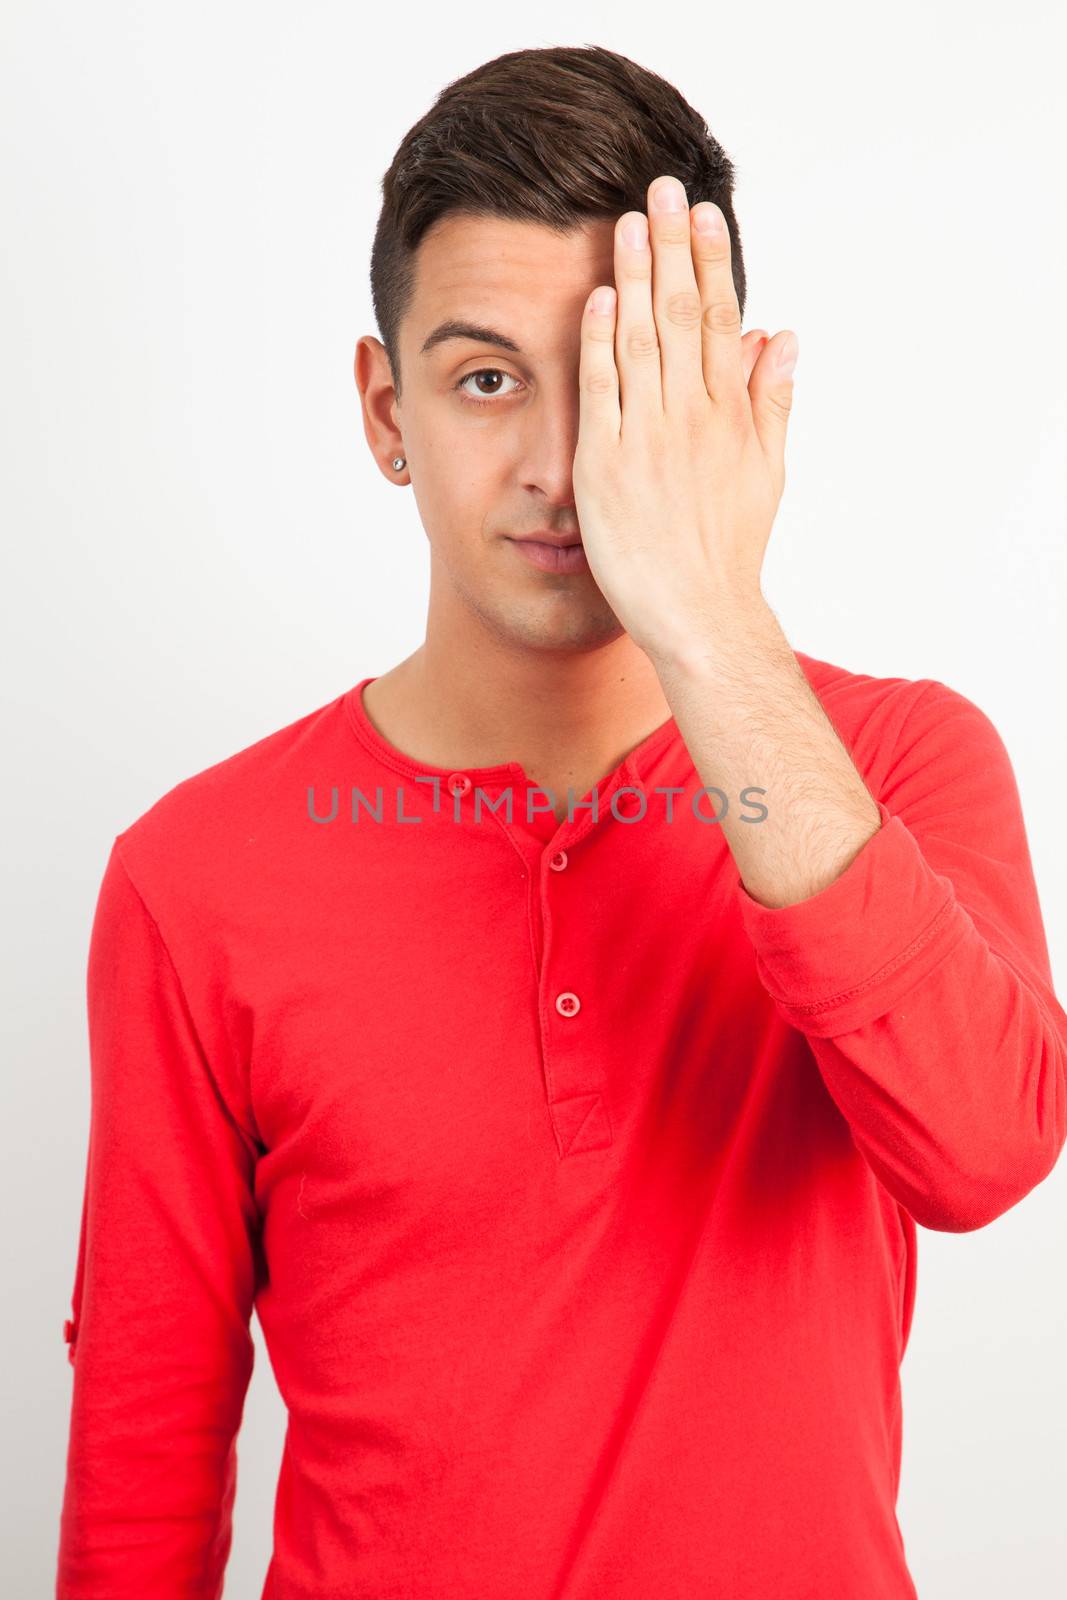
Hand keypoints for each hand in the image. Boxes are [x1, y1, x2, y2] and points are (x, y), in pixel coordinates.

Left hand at [571, 173, 796, 666]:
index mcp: (730, 414)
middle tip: (660, 187)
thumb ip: (771, 399)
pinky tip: (596, 298)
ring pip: (642, 341)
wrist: (700, 615)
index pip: (719, 320)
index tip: (702, 212)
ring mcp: (649, 439)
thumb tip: (782, 334)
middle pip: (681, 315)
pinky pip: (603, 392)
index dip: (710, 262)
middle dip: (671, 248)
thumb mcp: (765, 471)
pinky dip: (600, 343)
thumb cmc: (728, 551)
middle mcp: (693, 417)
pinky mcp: (608, 466)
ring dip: (633, 277)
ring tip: (624, 222)